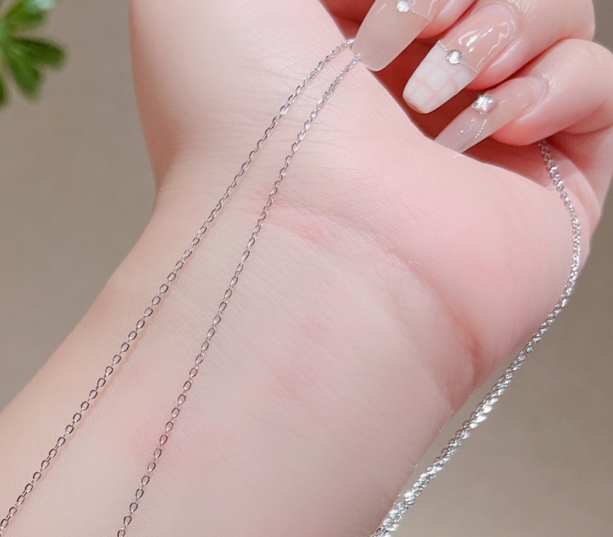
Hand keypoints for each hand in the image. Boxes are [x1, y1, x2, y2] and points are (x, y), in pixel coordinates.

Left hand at [129, 0, 611, 410]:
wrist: (290, 242)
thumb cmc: (230, 128)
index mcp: (327, 59)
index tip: (360, 1)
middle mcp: (399, 105)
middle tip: (400, 26)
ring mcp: (472, 148)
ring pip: (547, 17)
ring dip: (505, 19)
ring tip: (437, 84)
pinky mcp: (542, 189)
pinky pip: (594, 84)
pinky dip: (555, 82)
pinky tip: (487, 127)